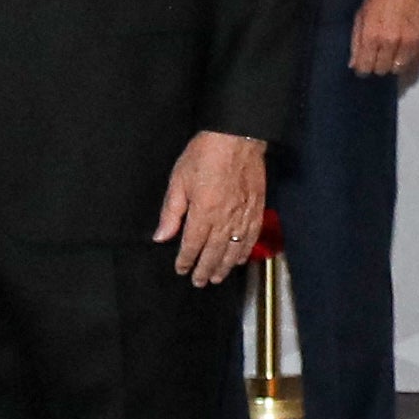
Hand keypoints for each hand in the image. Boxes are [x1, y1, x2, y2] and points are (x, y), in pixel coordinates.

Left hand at [153, 131, 267, 285]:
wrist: (237, 136)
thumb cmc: (204, 155)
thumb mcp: (179, 180)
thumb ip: (171, 212)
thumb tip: (161, 237)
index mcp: (203, 213)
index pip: (192, 245)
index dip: (185, 260)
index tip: (181, 269)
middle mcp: (225, 218)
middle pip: (214, 252)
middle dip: (205, 269)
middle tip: (200, 282)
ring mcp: (244, 214)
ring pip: (234, 248)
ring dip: (225, 265)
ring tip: (217, 277)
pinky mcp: (257, 207)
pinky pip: (252, 235)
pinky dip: (246, 250)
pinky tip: (241, 258)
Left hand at [350, 0, 418, 77]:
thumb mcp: (360, 17)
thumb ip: (356, 42)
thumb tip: (353, 64)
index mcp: (370, 36)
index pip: (364, 67)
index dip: (362, 69)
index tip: (363, 65)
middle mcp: (388, 42)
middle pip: (381, 70)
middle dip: (377, 66)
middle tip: (377, 57)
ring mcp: (406, 42)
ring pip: (397, 69)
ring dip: (392, 64)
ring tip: (390, 55)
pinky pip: (411, 61)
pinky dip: (405, 60)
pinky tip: (401, 53)